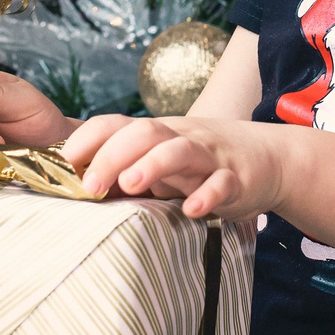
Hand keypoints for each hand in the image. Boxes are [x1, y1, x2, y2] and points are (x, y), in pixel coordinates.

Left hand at [62, 113, 278, 222]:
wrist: (269, 158)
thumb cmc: (203, 163)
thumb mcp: (164, 161)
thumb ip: (129, 170)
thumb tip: (80, 190)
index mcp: (157, 133)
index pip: (117, 124)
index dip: (89, 139)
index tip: (65, 162)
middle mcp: (180, 137)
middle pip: (144, 133)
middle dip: (113, 155)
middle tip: (92, 185)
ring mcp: (210, 156)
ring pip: (180, 150)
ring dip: (153, 165)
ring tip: (131, 185)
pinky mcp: (237, 178)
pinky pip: (222, 183)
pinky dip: (207, 195)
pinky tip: (193, 210)